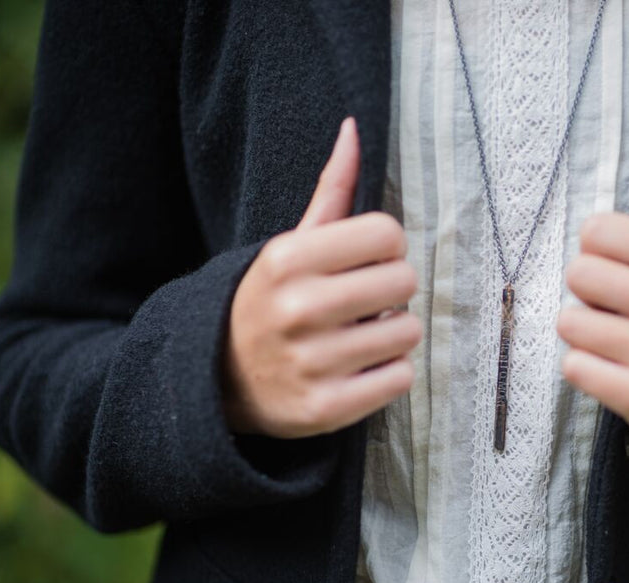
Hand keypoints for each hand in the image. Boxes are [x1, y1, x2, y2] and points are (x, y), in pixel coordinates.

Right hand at [222, 118, 420, 437]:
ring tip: (358, 338)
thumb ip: (330, 190)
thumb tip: (355, 128)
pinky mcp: (325, 409)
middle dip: (393, 292)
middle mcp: (296, 309)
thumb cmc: (272, 302)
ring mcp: (311, 362)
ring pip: (408, 333)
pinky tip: (358, 370)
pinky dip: (389, 374)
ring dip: (393, 335)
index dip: (386, 250)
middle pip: (405, 281)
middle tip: (364, 304)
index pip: (389, 234)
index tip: (365, 264)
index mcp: (287, 258)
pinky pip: (401, 378)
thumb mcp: (291, 244)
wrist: (219, 380)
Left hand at [557, 138, 628, 445]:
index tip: (620, 265)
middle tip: (618, 306)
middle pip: (578, 274)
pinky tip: (616, 368)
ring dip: (585, 332)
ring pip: (570, 324)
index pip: (596, 232)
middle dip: (589, 291)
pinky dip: (587, 368)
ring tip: (618, 338)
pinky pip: (574, 367)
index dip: (599, 249)